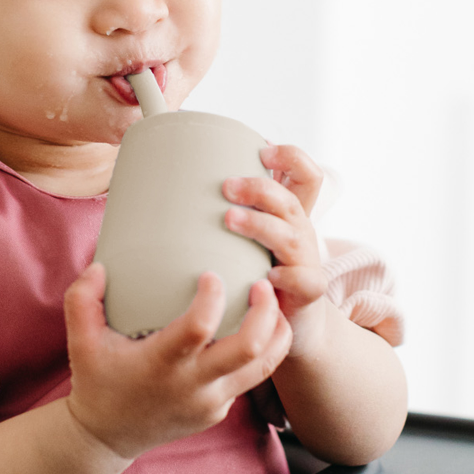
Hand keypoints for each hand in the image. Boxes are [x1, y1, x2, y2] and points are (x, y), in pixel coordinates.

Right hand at [64, 263, 292, 459]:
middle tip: (262, 283)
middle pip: (249, 349)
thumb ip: (81, 299)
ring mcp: (210, 402)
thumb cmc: (96, 382)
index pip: (198, 328)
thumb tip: (100, 266)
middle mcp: (192, 386)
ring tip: (272, 301)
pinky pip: (251, 378)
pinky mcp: (219, 410)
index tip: (211, 275)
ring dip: (275, 331)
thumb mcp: (80, 341)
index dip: (211, 298)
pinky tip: (260, 325)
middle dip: (264, 311)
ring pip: (263, 367)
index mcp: (160, 365)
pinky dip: (264, 350)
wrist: (107, 438)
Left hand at [222, 144, 327, 355]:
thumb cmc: (255, 271)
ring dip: (260, 224)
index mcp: (289, 213)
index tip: (262, 150)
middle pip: (290, 199)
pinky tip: (266, 274)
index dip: (290, 156)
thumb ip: (220, 210)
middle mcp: (301, 231)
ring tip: (229, 219)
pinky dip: (287, 275)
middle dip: (259, 188)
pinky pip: (304, 280)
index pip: (306, 173)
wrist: (291, 323)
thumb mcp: (245, 236)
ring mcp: (307, 260)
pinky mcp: (307, 291)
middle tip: (225, 186)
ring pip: (291, 236)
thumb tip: (166, 181)